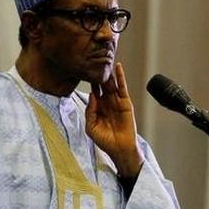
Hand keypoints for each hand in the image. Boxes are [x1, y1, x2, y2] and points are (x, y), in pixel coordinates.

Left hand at [86, 62, 143, 177]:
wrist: (119, 148)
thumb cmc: (105, 140)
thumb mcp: (91, 127)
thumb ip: (89, 111)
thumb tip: (92, 95)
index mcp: (97, 107)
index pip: (93, 90)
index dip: (89, 81)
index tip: (83, 69)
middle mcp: (107, 102)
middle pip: (102, 84)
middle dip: (98, 74)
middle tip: (93, 60)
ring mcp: (116, 101)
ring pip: (111, 84)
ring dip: (108, 73)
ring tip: (104, 60)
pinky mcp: (126, 102)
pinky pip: (122, 87)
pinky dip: (121, 77)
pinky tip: (118, 67)